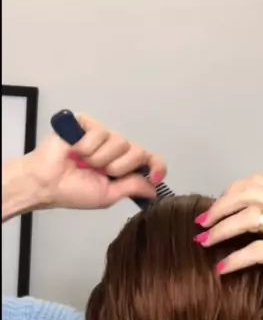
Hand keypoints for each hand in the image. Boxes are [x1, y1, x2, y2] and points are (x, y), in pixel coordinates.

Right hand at [9, 114, 165, 213]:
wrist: (47, 183)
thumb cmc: (73, 191)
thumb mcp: (108, 195)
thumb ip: (132, 188)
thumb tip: (154, 189)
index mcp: (123, 167)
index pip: (149, 161)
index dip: (157, 166)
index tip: (156, 177)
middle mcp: (116, 150)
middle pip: (138, 151)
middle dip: (119, 167)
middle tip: (100, 173)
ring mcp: (102, 136)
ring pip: (120, 141)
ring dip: (100, 159)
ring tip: (83, 163)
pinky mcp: (87, 123)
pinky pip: (100, 132)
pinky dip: (88, 147)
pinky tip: (75, 152)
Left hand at [193, 174, 262, 311]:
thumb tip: (239, 220)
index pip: (258, 182)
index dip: (230, 192)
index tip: (214, 210)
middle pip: (250, 194)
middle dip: (220, 207)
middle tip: (202, 224)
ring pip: (251, 217)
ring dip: (222, 229)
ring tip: (204, 243)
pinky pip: (258, 250)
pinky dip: (235, 258)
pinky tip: (222, 268)